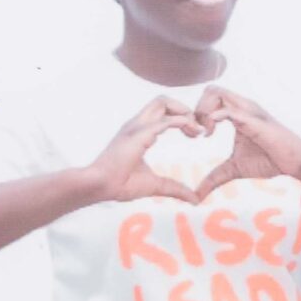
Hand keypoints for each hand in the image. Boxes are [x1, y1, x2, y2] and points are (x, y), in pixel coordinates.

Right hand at [82, 96, 204, 203]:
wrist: (101, 186)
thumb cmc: (120, 184)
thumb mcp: (156, 186)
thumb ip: (175, 189)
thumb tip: (194, 200)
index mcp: (140, 132)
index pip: (162, 111)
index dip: (182, 117)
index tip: (196, 134)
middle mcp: (138, 124)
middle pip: (163, 100)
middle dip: (185, 109)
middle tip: (198, 129)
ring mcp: (136, 127)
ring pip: (162, 101)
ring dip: (183, 111)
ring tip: (196, 129)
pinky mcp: (138, 134)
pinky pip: (163, 120)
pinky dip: (180, 121)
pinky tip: (192, 130)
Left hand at [194, 86, 300, 196]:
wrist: (296, 163)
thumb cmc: (270, 162)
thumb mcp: (234, 169)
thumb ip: (214, 178)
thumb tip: (196, 197)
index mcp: (237, 112)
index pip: (210, 97)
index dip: (197, 114)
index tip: (197, 136)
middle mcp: (241, 106)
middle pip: (210, 89)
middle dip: (197, 109)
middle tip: (197, 132)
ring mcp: (247, 110)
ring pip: (215, 92)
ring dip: (203, 111)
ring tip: (205, 133)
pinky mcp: (252, 120)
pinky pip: (227, 110)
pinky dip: (213, 118)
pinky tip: (211, 134)